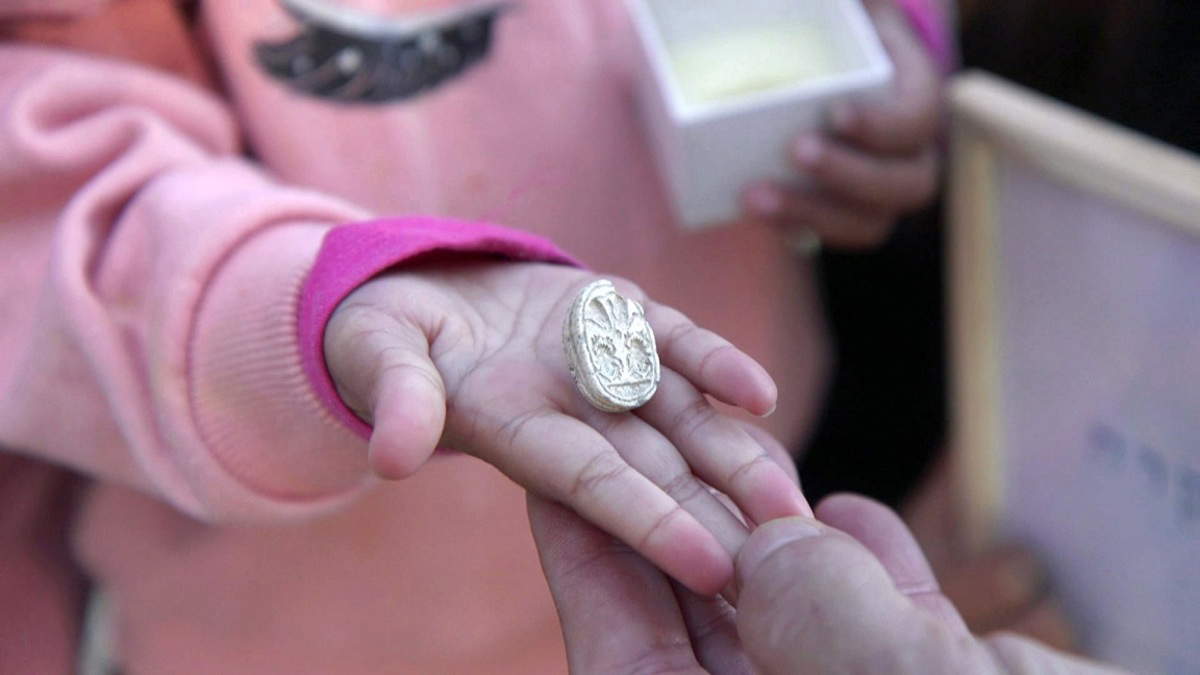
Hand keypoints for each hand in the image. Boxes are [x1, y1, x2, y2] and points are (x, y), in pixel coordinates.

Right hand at [324, 261, 808, 594]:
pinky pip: (676, 345)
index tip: (710, 567)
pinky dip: (716, 365)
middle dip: (717, 512)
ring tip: (789, 501)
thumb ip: (398, 398)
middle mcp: (574, 413)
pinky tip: (760, 394)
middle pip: (657, 469)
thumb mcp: (379, 357)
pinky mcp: (622, 318)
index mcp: (519, 434)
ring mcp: (605, 368)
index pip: (595, 486)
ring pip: (683, 418)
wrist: (424, 289)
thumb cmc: (387, 336)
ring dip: (736, 456)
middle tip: (787, 558)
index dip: (649, 523)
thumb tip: (392, 458)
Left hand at [533, 491, 1126, 673]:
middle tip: (624, 435)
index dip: (589, 567)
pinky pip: (880, 623)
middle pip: (699, 624)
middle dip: (672, 525)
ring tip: (724, 454)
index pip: (629, 658)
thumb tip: (771, 546)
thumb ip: (822, 628)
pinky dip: (865, 566)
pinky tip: (845, 512)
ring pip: (790, 618)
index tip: (552, 485)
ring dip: (765, 535)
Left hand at [742, 0, 942, 248]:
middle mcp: (912, 153)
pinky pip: (829, 236)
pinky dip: (793, 229)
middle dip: (846, 174)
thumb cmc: (842, 32)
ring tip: (755, 197)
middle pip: (903, 185)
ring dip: (812, 215)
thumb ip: (857, 1)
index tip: (835, 113)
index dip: (882, 125)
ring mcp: (880, 192)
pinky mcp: (843, 213)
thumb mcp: (851, 8)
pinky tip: (757, 214)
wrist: (824, 73)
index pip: (918, 120)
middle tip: (795, 151)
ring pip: (868, 225)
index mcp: (918, 96)